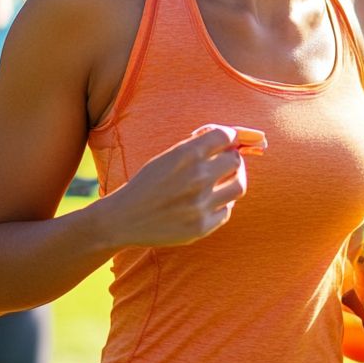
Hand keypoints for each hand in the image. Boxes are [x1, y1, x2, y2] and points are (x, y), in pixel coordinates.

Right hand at [104, 125, 248, 248]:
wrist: (124, 218)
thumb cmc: (147, 184)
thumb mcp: (167, 157)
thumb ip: (196, 148)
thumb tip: (229, 139)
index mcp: (186, 154)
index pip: (225, 136)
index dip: (231, 137)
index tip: (229, 142)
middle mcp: (197, 177)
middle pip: (236, 161)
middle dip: (233, 159)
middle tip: (225, 164)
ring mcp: (201, 203)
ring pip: (239, 186)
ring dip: (234, 181)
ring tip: (223, 182)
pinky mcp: (202, 226)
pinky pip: (227, 210)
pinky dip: (222, 204)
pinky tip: (209, 202)